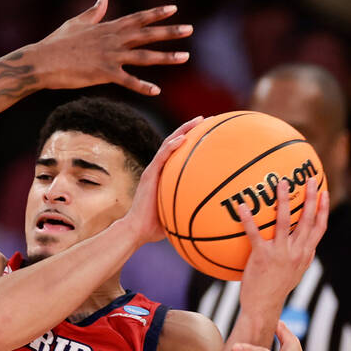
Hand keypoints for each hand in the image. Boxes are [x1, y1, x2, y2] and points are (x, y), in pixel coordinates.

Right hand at [27, 0, 192, 95]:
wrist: (43, 61)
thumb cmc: (57, 42)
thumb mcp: (77, 22)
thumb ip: (95, 10)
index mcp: (107, 27)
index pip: (137, 18)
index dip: (156, 13)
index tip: (174, 9)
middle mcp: (113, 39)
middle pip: (147, 34)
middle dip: (170, 31)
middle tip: (190, 29)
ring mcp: (110, 56)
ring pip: (144, 56)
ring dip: (166, 56)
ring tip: (185, 56)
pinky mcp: (103, 74)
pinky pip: (128, 81)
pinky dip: (142, 86)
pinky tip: (156, 90)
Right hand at [123, 116, 204, 243]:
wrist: (138, 230)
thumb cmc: (157, 227)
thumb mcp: (179, 214)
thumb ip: (191, 209)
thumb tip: (212, 216)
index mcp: (165, 176)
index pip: (179, 153)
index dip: (192, 141)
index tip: (208, 133)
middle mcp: (159, 169)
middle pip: (175, 142)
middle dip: (191, 129)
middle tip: (207, 120)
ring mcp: (153, 170)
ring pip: (169, 143)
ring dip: (184, 130)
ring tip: (199, 120)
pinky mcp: (149, 174)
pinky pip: (162, 156)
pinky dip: (172, 146)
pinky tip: (183, 138)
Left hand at [237, 178, 328, 317]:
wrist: (263, 306)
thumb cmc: (275, 288)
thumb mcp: (294, 272)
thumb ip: (298, 256)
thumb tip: (300, 244)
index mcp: (305, 254)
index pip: (319, 228)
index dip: (323, 209)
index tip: (324, 193)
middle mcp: (296, 252)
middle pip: (307, 220)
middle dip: (311, 197)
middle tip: (312, 179)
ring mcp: (280, 254)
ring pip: (285, 221)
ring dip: (284, 200)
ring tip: (281, 183)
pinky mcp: (262, 257)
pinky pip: (254, 234)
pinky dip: (248, 219)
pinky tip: (241, 206)